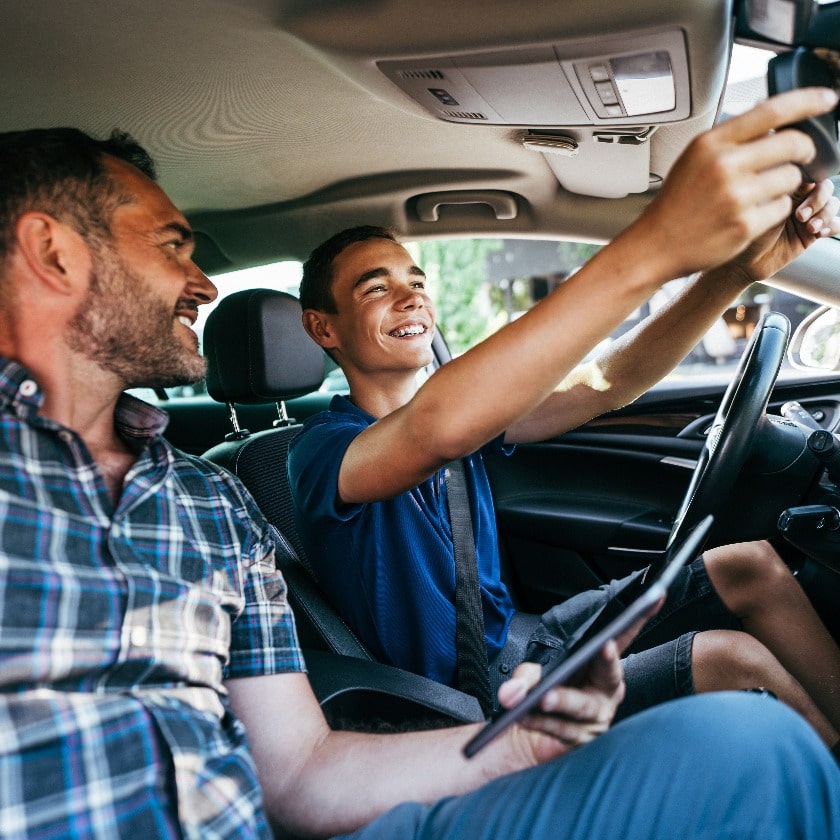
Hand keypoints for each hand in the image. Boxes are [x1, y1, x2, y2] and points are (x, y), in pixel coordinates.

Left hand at [498, 599, 662, 765]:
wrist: (529, 741)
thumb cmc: (543, 696)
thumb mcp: (534, 676)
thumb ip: (526, 676)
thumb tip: (513, 692)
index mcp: (601, 665)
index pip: (622, 636)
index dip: (640, 617)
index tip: (653, 597)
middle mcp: (605, 690)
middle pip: (610, 673)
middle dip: (607, 660)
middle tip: (602, 646)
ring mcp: (597, 718)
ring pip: (582, 706)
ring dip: (560, 699)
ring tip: (542, 697)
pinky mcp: (583, 742)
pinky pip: (564, 730)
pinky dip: (542, 723)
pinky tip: (524, 717)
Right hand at [634, 87, 839, 279]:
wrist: (656, 246)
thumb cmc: (676, 205)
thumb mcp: (694, 159)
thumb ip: (729, 139)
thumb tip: (770, 120)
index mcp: (712, 143)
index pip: (773, 110)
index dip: (808, 101)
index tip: (827, 99)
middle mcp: (724, 166)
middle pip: (793, 143)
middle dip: (806, 149)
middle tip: (804, 155)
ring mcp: (736, 197)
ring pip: (791, 178)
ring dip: (787, 184)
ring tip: (765, 192)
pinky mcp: (745, 225)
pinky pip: (782, 208)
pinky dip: (775, 210)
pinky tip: (754, 214)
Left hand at [729, 177, 839, 283]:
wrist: (744, 263)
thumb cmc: (745, 234)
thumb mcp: (759, 210)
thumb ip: (778, 192)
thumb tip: (792, 175)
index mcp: (784, 189)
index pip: (808, 174)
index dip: (812, 179)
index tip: (805, 189)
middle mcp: (797, 200)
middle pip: (824, 188)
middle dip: (818, 199)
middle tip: (800, 216)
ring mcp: (807, 216)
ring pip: (831, 205)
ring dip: (825, 214)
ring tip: (810, 228)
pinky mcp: (812, 233)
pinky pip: (833, 224)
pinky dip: (832, 226)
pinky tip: (820, 233)